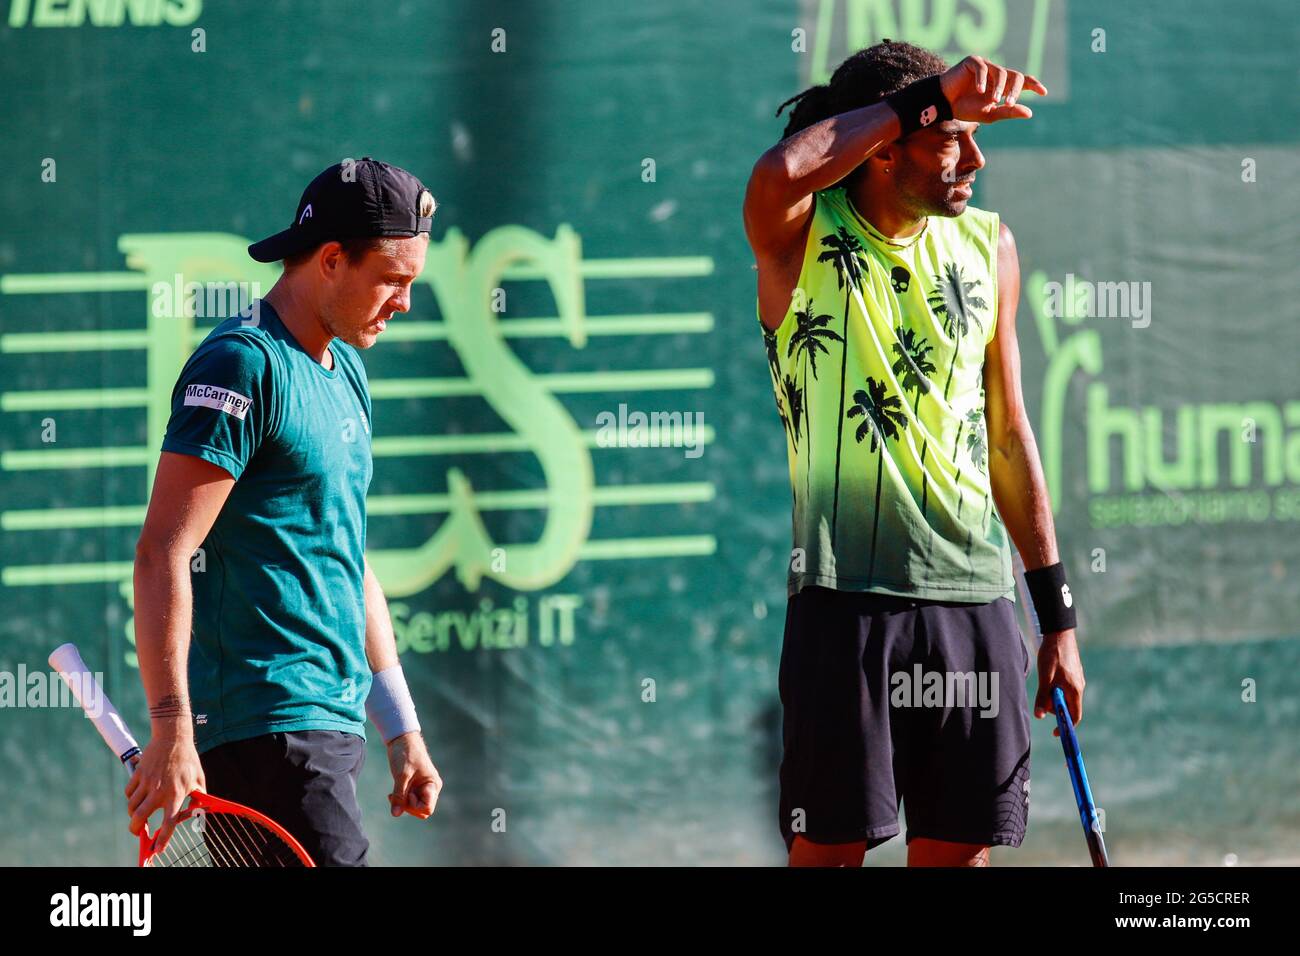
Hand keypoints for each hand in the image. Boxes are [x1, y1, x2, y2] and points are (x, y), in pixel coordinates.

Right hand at [125, 731, 204, 850]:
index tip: (157, 849)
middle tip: (138, 831)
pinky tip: (138, 795)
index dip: (163, 838)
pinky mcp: (138, 774)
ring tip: (140, 813)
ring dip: (133, 813)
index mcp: (176, 794)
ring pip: (131, 806)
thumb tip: (197, 810)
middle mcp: (159, 791)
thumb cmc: (188, 759)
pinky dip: (131, 797)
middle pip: (139, 818)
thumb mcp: (198, 778)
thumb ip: (197, 796)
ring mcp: (146, 782)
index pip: (168, 822)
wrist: (173, 738)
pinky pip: (129, 793)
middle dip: (135, 830)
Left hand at [385, 732, 441, 818]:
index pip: (427, 809)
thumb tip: (395, 814)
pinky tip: (391, 795)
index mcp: (433, 785)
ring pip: (413, 806)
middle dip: (407, 807)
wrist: (401, 739)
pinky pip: (408, 800)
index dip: (415, 807)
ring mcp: (422, 788)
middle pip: (421, 810)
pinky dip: (400, 799)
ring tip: (391, 795)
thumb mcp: (401, 776)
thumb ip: (399, 796)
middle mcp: (430, 788)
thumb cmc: (405, 754)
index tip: (406, 795)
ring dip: (402, 803)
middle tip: (395, 796)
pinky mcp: (414, 786)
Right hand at [939, 55, 1047, 123]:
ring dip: (999, 88)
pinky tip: (980, 91)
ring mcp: (985, 66)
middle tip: (1009, 103)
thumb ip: (1008, 112)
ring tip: (993, 101)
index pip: (1022, 81)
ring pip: (1001, 72)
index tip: (1043, 92)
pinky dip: (983, 79)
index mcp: (1002, 85)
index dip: (1033, 85)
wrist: (944, 104)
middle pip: (1015, 76)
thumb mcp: (989, 114)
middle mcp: (996, 73)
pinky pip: (982, 68)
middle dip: (1015, 90)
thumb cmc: (966, 109)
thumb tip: (1030, 113)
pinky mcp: (972, 61)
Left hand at [1033, 628, 1085, 734]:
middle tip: (1042, 699)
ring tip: (1044, 683)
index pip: (1075, 716)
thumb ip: (1042, 697)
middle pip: (1068, 707)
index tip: (1055, 733)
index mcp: (1075, 690)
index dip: (1066, 727)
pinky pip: (1066, 688)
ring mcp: (1077, 680)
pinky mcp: (1074, 674)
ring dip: (1054, 696)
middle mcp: (1079, 687)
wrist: (1059, 634)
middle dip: (1055, 708)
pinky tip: (1048, 678)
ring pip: (1066, 697)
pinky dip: (1056, 689)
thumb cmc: (1052, 655)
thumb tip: (1040, 716)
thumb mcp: (1044, 677)